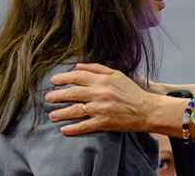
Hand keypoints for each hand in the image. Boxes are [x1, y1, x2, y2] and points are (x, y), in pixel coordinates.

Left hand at [45, 63, 166, 134]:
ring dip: (61, 113)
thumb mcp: (117, 75)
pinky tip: (64, 130)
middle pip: (73, 93)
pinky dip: (73, 129)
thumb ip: (97, 68)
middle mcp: (100, 93)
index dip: (63, 78)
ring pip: (76, 110)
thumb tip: (77, 65)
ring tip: (52, 115)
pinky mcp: (104, 123)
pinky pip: (84, 126)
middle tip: (48, 98)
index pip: (78, 76)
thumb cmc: (131, 91)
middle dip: (58, 95)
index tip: (53, 80)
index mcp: (103, 80)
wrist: (147, 110)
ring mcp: (101, 109)